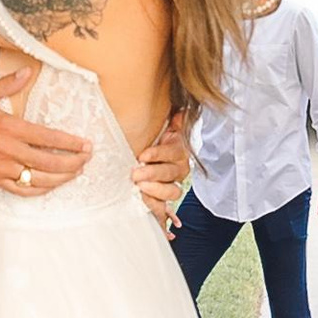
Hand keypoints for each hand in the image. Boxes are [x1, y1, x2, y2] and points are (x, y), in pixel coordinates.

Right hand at [0, 65, 89, 196]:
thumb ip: (7, 84)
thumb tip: (27, 72)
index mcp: (6, 127)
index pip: (47, 137)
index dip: (70, 143)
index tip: (85, 144)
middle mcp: (6, 151)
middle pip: (49, 162)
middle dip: (73, 162)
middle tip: (87, 158)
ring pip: (38, 180)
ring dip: (61, 178)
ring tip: (75, 173)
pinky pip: (21, 190)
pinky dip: (39, 190)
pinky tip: (50, 186)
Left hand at [132, 110, 190, 230]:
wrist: (146, 160)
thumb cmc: (153, 144)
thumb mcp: (163, 129)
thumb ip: (175, 121)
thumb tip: (181, 111)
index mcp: (178, 151)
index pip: (172, 152)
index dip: (158, 154)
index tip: (142, 155)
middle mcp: (179, 170)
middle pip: (170, 174)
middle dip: (153, 173)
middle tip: (136, 174)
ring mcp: (172, 186)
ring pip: (172, 192)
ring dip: (156, 190)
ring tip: (140, 187)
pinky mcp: (163, 200)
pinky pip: (163, 207)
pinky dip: (154, 205)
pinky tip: (143, 200)